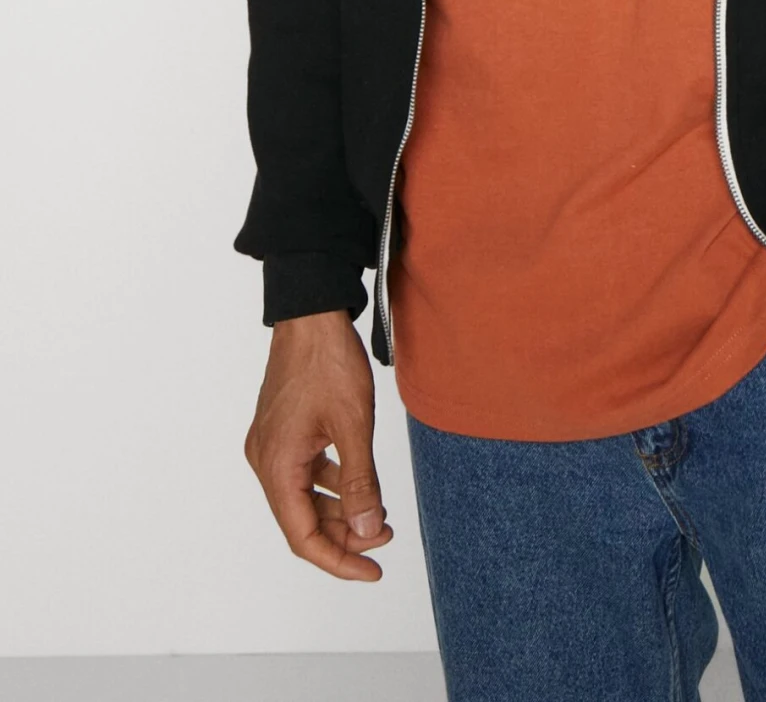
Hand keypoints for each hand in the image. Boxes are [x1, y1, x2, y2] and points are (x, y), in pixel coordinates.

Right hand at [244, 309, 393, 580]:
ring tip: (377, 514)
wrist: (312, 311)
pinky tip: (358, 482)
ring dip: (339, 509)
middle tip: (384, 536)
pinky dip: (331, 483)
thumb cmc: (328, 361)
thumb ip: (360, 482)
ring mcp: (271, 444)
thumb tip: (368, 531)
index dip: (338, 560)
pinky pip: (304, 472)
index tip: (372, 571)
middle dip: (344, 534)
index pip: (302, 537)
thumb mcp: (354, 425)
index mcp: (276, 465)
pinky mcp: (281, 430)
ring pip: (303, 497)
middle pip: (301, 520)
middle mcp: (265, 460)